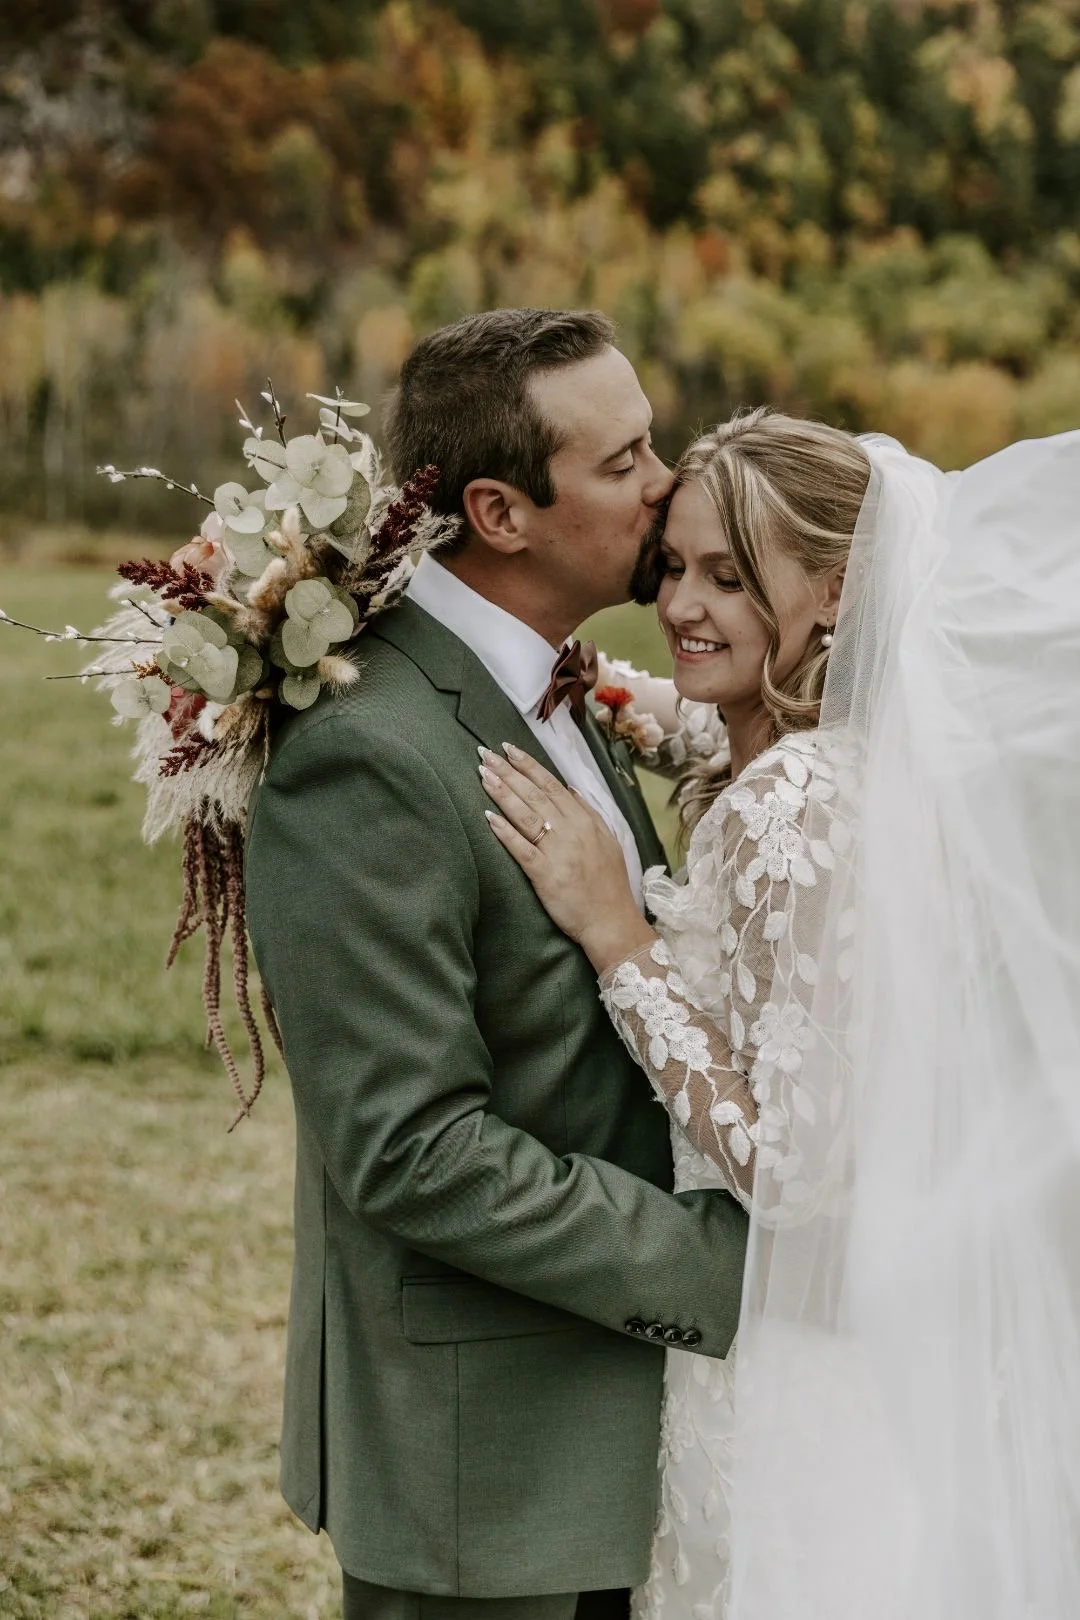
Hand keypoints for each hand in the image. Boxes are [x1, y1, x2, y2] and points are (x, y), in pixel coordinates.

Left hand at [479, 743, 656, 973]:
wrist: (611, 920)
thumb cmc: (609, 884)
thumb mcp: (608, 840)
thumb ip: (589, 813)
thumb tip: (570, 788)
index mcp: (585, 820)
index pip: (552, 785)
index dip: (529, 766)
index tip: (509, 749)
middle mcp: (571, 831)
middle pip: (534, 794)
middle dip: (508, 771)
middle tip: (485, 753)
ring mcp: (557, 852)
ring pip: (526, 815)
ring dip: (502, 792)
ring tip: (483, 774)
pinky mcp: (545, 875)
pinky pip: (521, 848)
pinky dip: (504, 831)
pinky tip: (487, 816)